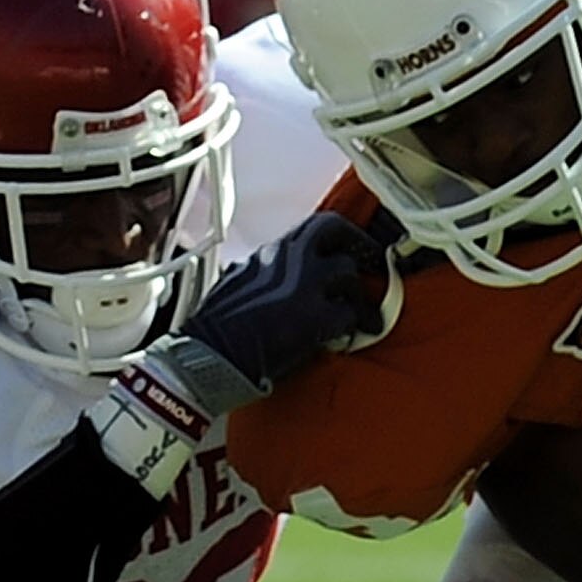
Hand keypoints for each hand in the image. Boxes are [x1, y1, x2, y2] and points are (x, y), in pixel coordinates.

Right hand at [145, 212, 392, 414]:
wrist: (207, 355)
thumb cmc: (215, 327)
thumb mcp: (236, 281)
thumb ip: (260, 270)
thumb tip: (265, 271)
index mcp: (269, 252)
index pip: (314, 226)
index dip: (339, 236)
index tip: (349, 247)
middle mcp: (287, 259)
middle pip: (337, 230)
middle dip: (361, 245)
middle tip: (375, 263)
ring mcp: (302, 286)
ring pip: (348, 275)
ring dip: (359, 298)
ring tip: (366, 317)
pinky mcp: (313, 319)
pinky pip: (349, 314)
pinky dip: (355, 325)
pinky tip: (355, 337)